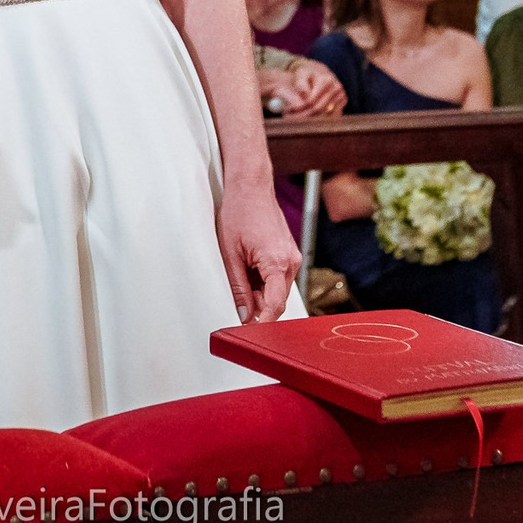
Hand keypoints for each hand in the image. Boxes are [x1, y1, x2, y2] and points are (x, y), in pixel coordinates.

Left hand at [217, 175, 301, 322]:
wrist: (251, 187)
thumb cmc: (238, 213)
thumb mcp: (230, 253)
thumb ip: (238, 286)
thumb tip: (243, 314)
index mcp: (277, 263)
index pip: (274, 305)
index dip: (262, 323)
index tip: (252, 335)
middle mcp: (290, 262)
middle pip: (276, 300)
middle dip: (258, 307)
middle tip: (236, 303)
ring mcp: (292, 257)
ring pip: (277, 289)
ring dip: (259, 292)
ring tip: (239, 272)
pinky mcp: (289, 253)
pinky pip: (278, 277)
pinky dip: (263, 281)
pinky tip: (248, 267)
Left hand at [259, 58, 345, 118]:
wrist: (321, 72)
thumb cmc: (308, 73)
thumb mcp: (301, 74)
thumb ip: (301, 84)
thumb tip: (304, 94)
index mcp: (326, 80)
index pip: (311, 101)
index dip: (298, 108)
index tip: (287, 111)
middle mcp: (336, 88)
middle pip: (318, 109)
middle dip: (302, 115)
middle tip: (289, 118)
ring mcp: (341, 95)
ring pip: (325, 115)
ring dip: (310, 120)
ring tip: (296, 119)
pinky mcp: (343, 102)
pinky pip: (331, 116)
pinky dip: (319, 120)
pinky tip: (308, 119)